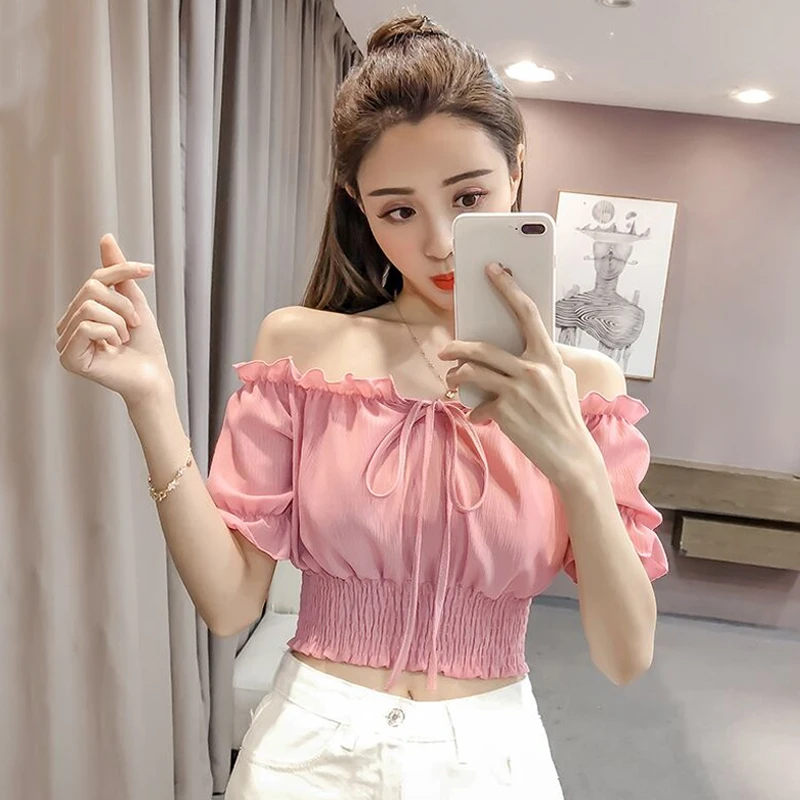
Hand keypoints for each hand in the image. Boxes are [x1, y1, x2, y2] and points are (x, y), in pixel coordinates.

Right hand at [55, 234, 173, 408]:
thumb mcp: (134, 301)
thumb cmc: (145, 344)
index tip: (148, 270)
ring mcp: (66, 342)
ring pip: (89, 307)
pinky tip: (115, 348)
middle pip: (91, 289)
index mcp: (81, 312)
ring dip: (119, 321)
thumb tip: (106, 238)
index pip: (95, 278)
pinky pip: (87, 327)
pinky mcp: (69, 358)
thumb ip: (118, 273)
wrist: (154, 376)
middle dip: (123, 304)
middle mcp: (68, 325)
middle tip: (134, 324)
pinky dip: (110, 333)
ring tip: (125, 338)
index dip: (122, 271)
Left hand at [439, 263, 597, 487]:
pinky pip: (479, 404)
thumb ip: (541, 361)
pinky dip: (477, 410)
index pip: (527, 312)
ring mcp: (518, 390)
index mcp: (549, 356)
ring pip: (472, 372)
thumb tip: (512, 348)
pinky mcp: (505, 411)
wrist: (571, 454)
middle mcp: (534, 369)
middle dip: (458, 346)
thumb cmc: (565, 415)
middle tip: (445, 348)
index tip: (492, 270)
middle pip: (483, 347)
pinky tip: (481, 416)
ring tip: (452, 379)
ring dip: (457, 375)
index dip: (508, 287)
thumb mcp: (562, 380)